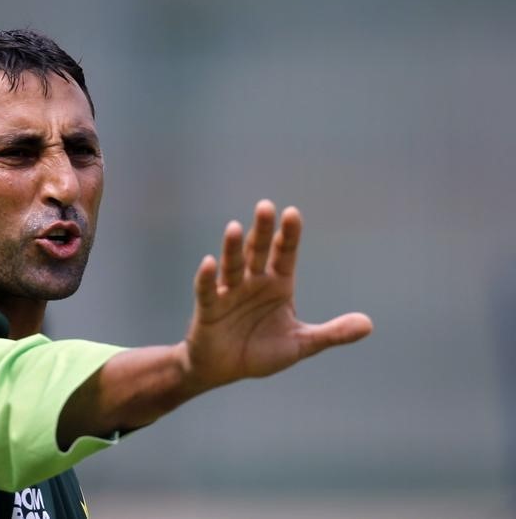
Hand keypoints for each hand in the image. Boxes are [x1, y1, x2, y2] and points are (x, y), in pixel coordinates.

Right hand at [182, 200, 372, 387]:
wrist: (223, 369)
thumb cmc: (260, 351)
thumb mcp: (300, 344)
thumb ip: (332, 333)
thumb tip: (369, 325)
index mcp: (277, 284)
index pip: (285, 254)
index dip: (288, 235)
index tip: (292, 213)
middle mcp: (253, 282)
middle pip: (258, 251)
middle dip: (262, 230)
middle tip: (266, 206)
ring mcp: (228, 293)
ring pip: (232, 266)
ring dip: (232, 248)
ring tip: (233, 227)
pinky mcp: (208, 308)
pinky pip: (206, 290)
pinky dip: (206, 277)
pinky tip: (208, 263)